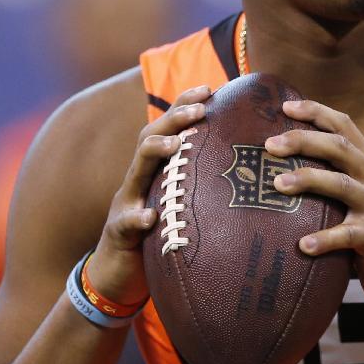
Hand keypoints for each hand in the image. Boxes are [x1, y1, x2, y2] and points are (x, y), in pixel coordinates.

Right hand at [86, 86, 214, 308]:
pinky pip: (127, 222)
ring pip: (136, 170)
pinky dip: (137, 218)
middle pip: (150, 138)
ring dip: (155, 152)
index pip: (169, 129)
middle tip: (200, 109)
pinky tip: (150, 216)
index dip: (185, 105)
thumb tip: (246, 172)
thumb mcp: (181, 207)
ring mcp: (126, 204)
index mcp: (156, 172)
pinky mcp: (119, 233)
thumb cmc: (158, 238)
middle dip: (174, 119)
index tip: (211, 88)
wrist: (117, 275)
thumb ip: (200, 187)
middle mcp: (138, 180)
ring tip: (175, 145)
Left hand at [264, 99, 363, 315]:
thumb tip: (286, 165)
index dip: (315, 112)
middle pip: (339, 148)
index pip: (344, 126)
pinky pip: (347, 235)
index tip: (284, 106)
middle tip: (270, 145)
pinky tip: (303, 245)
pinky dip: (324, 239)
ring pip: (341, 184)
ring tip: (278, 184)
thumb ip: (339, 177)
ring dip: (308, 180)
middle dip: (303, 141)